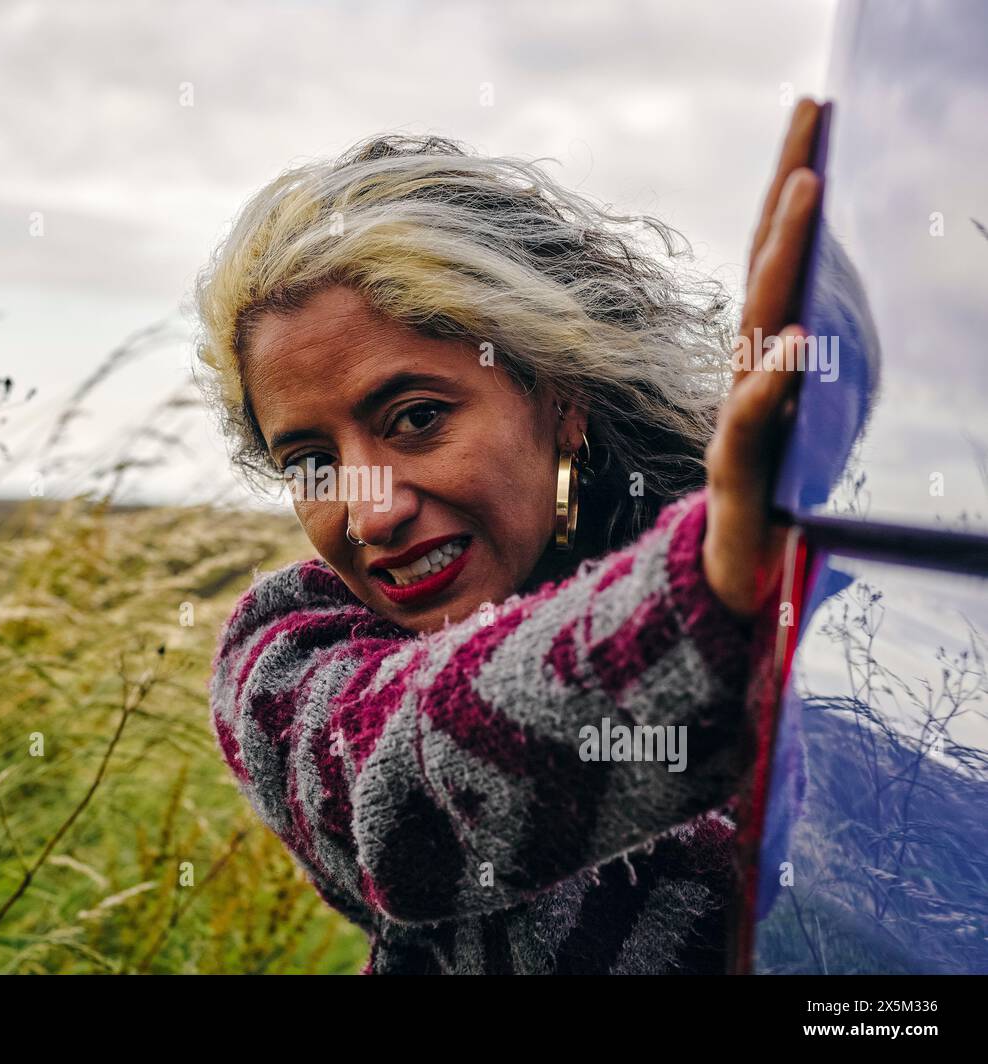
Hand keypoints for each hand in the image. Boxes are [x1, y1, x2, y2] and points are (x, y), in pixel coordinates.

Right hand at [703, 98, 821, 617]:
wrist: (738, 570)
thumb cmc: (779, 488)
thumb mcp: (811, 410)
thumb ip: (814, 358)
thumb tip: (833, 302)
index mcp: (773, 352)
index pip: (783, 256)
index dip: (795, 186)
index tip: (818, 115)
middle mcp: (752, 369)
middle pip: (769, 266)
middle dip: (789, 189)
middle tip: (811, 117)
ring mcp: (741, 413)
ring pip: (759, 322)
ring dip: (781, 256)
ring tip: (807, 191)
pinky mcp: (736, 465)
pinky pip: (753, 417)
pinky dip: (774, 379)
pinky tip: (796, 342)